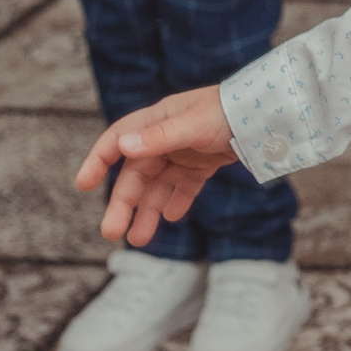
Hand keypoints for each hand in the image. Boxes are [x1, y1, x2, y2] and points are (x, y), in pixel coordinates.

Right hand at [74, 87, 238, 248]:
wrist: (267, 113)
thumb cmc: (230, 110)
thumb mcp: (194, 124)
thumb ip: (160, 137)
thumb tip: (123, 147)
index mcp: (157, 120)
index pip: (118, 140)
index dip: (99, 160)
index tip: (83, 184)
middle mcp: (166, 137)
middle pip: (137, 174)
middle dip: (123, 203)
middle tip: (111, 232)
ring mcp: (185, 152)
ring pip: (158, 186)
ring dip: (147, 211)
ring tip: (139, 240)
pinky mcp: (204, 164)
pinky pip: (184, 186)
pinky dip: (176, 201)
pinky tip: (170, 217)